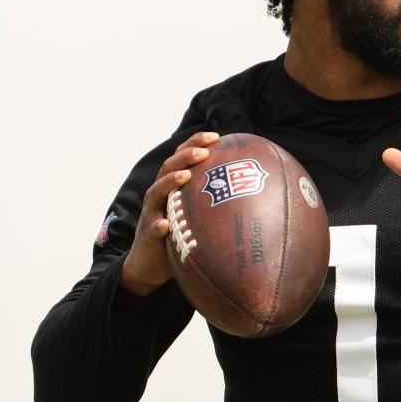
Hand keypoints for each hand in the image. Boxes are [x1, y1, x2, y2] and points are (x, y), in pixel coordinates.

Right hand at [120, 131, 219, 295]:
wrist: (150, 265)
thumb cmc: (180, 237)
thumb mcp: (197, 216)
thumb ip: (215, 203)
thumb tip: (253, 194)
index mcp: (173, 186)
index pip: (183, 158)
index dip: (196, 144)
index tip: (217, 136)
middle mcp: (160, 195)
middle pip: (169, 168)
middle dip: (186, 156)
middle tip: (204, 152)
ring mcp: (152, 213)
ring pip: (156, 192)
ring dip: (170, 182)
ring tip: (185, 176)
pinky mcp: (147, 234)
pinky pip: (152, 228)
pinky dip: (158, 225)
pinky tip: (166, 225)